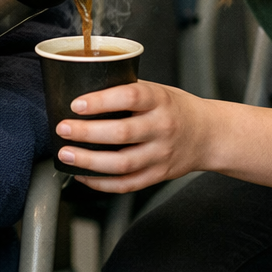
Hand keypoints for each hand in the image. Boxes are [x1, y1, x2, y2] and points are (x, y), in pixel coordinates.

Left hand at [55, 80, 210, 192]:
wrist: (208, 135)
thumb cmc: (175, 108)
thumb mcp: (156, 90)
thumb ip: (126, 90)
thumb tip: (82, 88)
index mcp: (160, 100)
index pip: (130, 97)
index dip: (101, 101)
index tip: (76, 104)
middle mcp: (162, 127)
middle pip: (122, 133)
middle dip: (87, 132)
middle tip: (63, 129)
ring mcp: (161, 154)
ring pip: (122, 164)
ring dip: (89, 161)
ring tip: (66, 155)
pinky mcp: (158, 175)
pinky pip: (127, 184)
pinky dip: (102, 184)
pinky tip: (83, 175)